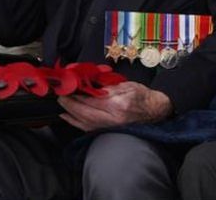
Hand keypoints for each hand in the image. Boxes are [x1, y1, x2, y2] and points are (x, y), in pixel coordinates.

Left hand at [58, 82, 172, 130]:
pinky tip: (69, 117)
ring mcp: (110, 127)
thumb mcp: (125, 85)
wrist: (156, 111)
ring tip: (60, 106)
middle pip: (83, 113)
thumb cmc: (142, 96)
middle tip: (59, 96)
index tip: (65, 88)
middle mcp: (112, 119)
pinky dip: (76, 123)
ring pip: (84, 123)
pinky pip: (88, 128)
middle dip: (68, 105)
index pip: (89, 100)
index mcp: (117, 104)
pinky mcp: (109, 131)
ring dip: (69, 114)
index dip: (75, 95)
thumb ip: (105, 85)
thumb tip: (86, 84)